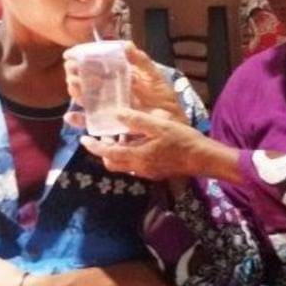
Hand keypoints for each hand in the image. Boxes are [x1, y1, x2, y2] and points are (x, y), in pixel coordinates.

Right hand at [64, 43, 186, 128]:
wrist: (171, 124)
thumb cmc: (163, 98)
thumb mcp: (154, 77)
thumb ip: (141, 61)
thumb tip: (125, 44)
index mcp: (118, 75)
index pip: (94, 64)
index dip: (81, 58)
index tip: (71, 55)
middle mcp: (108, 89)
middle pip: (85, 79)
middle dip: (75, 73)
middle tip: (72, 70)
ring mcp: (107, 106)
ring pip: (84, 97)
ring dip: (75, 91)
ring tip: (74, 86)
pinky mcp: (107, 122)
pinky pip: (89, 121)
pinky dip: (78, 120)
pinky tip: (71, 116)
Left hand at [79, 108, 212, 179]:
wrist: (202, 158)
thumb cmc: (182, 140)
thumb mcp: (158, 125)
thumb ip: (136, 120)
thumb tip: (116, 113)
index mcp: (137, 156)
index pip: (107, 153)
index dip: (93, 146)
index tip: (82, 138)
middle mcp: (139, 168)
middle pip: (112, 163)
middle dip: (103, 151)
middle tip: (100, 136)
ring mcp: (148, 172)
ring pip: (124, 165)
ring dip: (116, 153)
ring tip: (117, 136)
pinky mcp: (156, 172)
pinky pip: (135, 165)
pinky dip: (129, 155)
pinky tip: (136, 143)